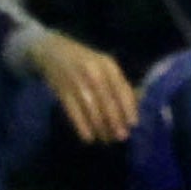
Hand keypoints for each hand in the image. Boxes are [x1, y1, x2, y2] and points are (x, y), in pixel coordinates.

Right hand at [29, 29, 138, 145]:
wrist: (52, 50)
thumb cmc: (85, 62)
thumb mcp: (104, 66)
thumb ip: (119, 84)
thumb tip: (138, 104)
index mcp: (108, 65)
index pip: (122, 89)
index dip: (129, 108)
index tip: (133, 124)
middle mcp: (93, 72)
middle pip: (108, 101)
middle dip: (116, 121)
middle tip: (121, 137)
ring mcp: (76, 80)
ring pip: (91, 108)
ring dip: (100, 126)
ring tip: (106, 139)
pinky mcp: (61, 89)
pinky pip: (73, 111)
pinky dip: (82, 125)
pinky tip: (88, 137)